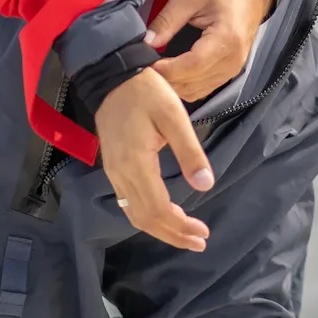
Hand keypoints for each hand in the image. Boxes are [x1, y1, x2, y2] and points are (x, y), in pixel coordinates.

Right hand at [96, 67, 214, 250]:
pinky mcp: (112, 167)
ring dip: (160, 229)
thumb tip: (206, 185)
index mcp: (136, 164)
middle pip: (145, 219)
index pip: (158, 209)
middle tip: (199, 241)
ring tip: (185, 235)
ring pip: (134, 214)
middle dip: (172, 234)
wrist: (112, 76)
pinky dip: (147, 216)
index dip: (180, 226)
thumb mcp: (174, 116)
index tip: (203, 232)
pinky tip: (162, 215)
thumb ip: (189, 151)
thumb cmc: (146, 92)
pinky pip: (127, 202)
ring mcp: (113, 172)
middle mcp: (121, 174)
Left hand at [147, 0, 274, 102]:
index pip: (191, 66)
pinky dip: (184, 85)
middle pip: (193, 84)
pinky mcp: (230, 71)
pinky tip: (169, 72)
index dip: (165, 70)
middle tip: (142, 67)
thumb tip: (148, 42)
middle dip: (165, 80)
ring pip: (196, 91)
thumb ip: (168, 18)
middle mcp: (233, 60)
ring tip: (153, 70)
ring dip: (173, 85)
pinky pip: (203, 88)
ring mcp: (233, 69)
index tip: (144, 63)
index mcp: (226, 39)